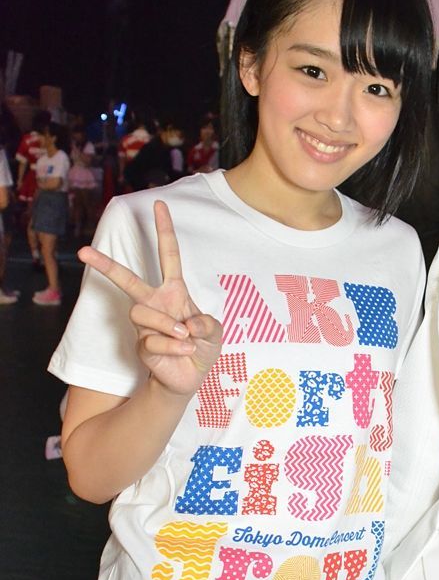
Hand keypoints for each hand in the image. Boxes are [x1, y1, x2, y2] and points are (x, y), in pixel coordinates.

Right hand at [78, 199, 221, 396]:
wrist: (191, 377)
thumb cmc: (202, 347)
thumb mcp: (214, 331)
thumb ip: (206, 322)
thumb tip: (186, 322)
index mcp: (174, 290)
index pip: (168, 255)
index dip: (164, 230)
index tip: (159, 203)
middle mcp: (155, 303)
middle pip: (127, 279)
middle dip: (105, 265)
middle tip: (83, 251)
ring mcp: (146, 324)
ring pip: (143, 313)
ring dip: (168, 326)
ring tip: (185, 337)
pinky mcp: (142, 345)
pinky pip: (153, 341)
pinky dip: (175, 347)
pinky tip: (184, 351)